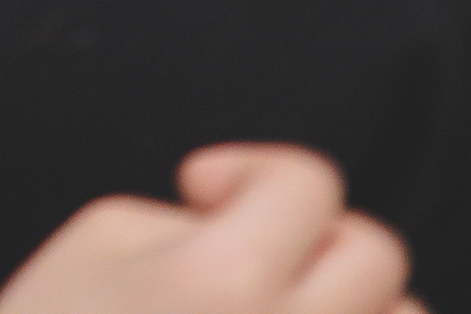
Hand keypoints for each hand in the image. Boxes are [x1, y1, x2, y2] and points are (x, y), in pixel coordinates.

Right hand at [0, 149, 415, 313]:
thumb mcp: (95, 243)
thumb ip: (187, 216)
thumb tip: (248, 217)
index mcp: (223, 281)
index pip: (307, 183)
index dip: (253, 170)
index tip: (200, 194)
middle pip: (375, 256)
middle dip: (315, 241)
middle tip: (248, 265)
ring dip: (356, 312)